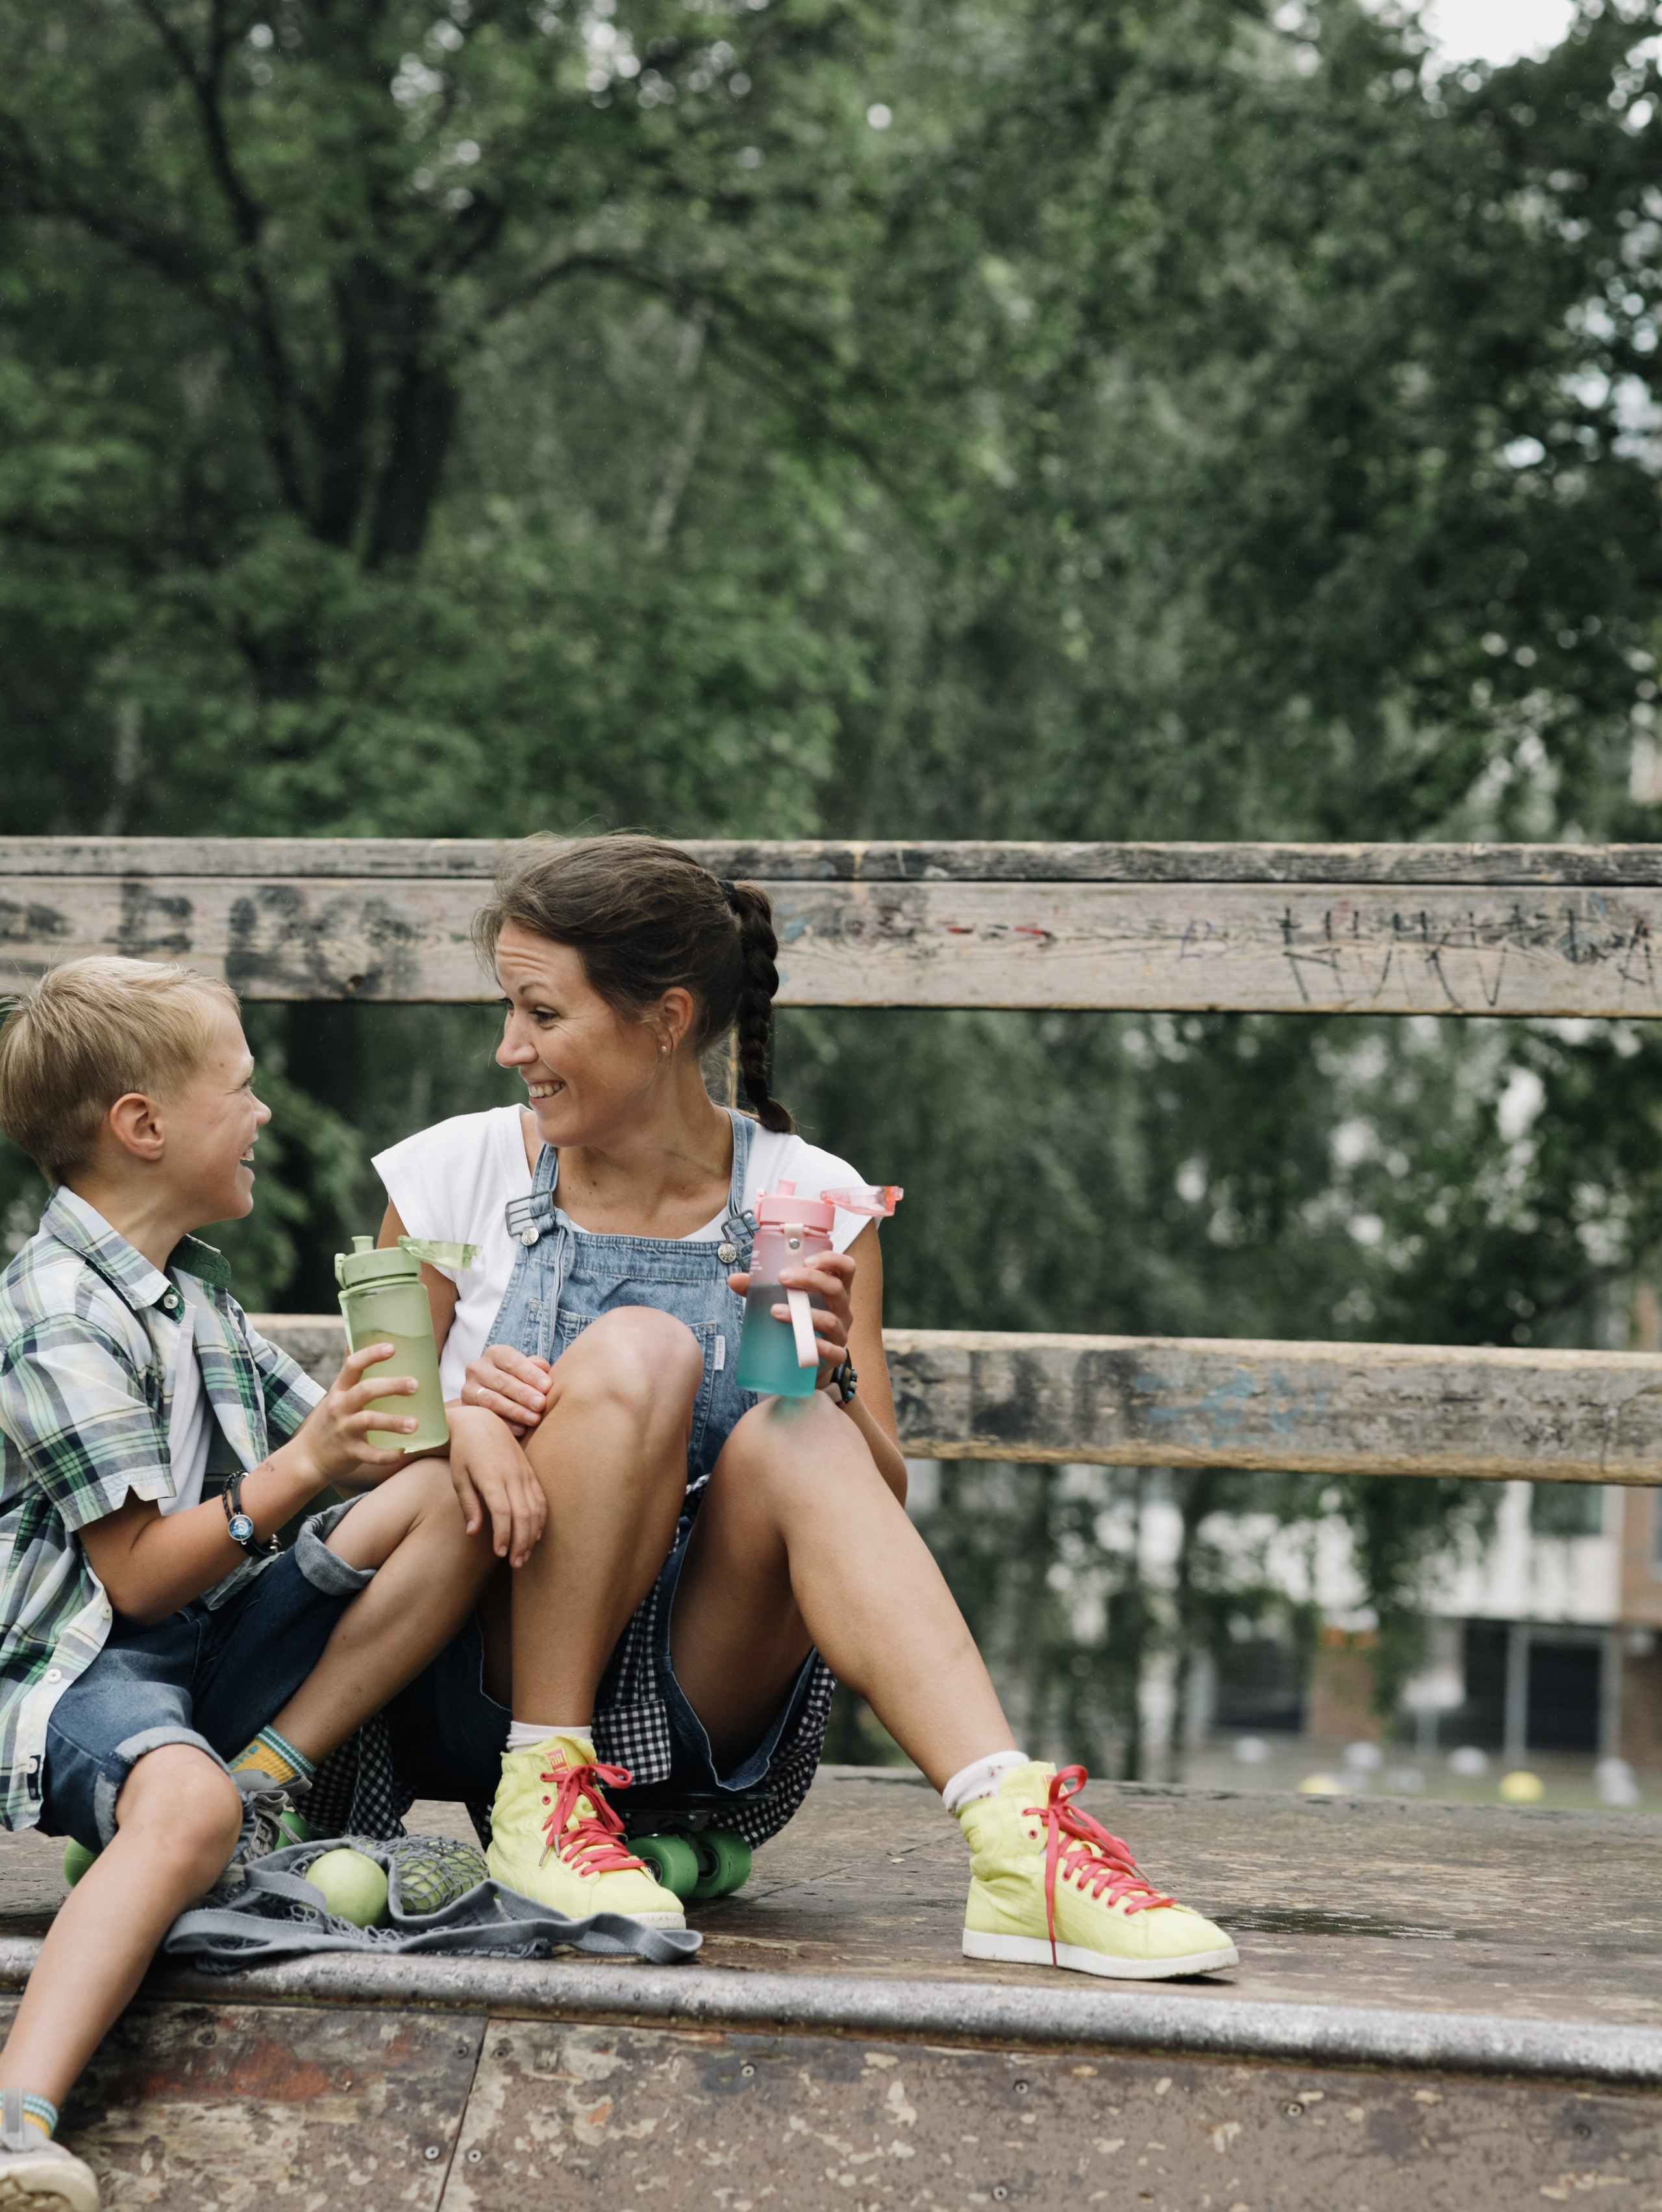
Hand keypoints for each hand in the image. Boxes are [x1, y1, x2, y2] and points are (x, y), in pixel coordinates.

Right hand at [286, 1342, 418, 1487]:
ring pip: (369, 1421)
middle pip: (365, 1391)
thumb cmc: (332, 1419)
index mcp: (340, 1390)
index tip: (392, 1347)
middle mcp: (340, 1407)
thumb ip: (352, 1373)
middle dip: (391, 1385)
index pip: (353, 1365)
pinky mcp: (349, 1453)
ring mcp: (344, 1430)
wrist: (308, 1457)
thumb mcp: (337, 1394)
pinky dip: (386, 1455)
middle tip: (415, 1384)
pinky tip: (402, 1451)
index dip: (371, 1354)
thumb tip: (360, 1337)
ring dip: (393, 1421)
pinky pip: (369, 1454)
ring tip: (415, 1424)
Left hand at [445, 1404, 546, 1566]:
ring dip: (532, 1534)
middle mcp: (512, 1475)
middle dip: (521, 1542)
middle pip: (524, 1514)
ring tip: (525, 1554)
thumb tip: (474, 1532)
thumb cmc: (464, 1452)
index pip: (503, 1513)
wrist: (481, 1422)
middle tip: (516, 1563)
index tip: (500, 1553)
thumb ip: (469, 1505)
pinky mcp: (530, 1472)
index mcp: (492, 1477)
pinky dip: (540, 1519)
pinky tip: (534, 1534)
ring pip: (536, 1508)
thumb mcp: (459, 1477)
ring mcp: (524, 1473)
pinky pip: (541, 1499)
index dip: (504, 1536)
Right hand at [461, 1343, 553, 1434]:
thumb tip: (543, 1367)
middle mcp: (477, 1368)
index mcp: (495, 1354)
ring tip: (534, 1419)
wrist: (492, 1395)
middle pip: (501, 1381)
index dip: (530, 1373)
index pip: (512, 1361)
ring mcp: (468, 1389)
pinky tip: (522, 1429)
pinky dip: (505, 1424)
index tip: (547, 1386)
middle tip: (541, 1404)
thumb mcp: (525, 1369)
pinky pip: (486, 1417)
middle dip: (523, 1393)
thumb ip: (535, 1366)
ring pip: (491, 1400)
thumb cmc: (517, 1379)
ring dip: (515, 1411)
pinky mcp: (466, 1409)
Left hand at [726, 1249, 854, 1389]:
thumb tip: (734, 1280)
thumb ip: (762, 1288)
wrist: (807, 1359)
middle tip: (782, 1277)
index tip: (806, 1259)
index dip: (830, 1260)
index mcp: (835, 1288)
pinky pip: (832, 1351)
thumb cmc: (799, 1320)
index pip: (845, 1267)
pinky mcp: (836, 1355)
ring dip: (802, 1314)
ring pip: (831, 1320)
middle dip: (810, 1280)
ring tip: (775, 1311)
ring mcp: (841, 1332)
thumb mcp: (786, 1299)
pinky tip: (798, 1343)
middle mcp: (842, 1308)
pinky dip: (816, 1347)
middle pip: (836, 1288)